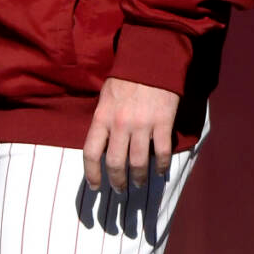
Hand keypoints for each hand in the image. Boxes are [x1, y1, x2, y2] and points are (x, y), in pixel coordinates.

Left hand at [82, 77, 179, 191]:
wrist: (150, 62)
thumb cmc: (125, 79)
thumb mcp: (104, 98)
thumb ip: (103, 121)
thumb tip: (103, 144)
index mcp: (101, 118)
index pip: (91, 152)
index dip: (91, 173)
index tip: (95, 186)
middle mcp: (119, 125)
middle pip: (115, 162)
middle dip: (117, 181)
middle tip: (119, 190)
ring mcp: (142, 125)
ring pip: (139, 162)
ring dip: (139, 178)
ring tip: (139, 185)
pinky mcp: (163, 124)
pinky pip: (162, 152)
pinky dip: (161, 166)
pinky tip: (160, 172)